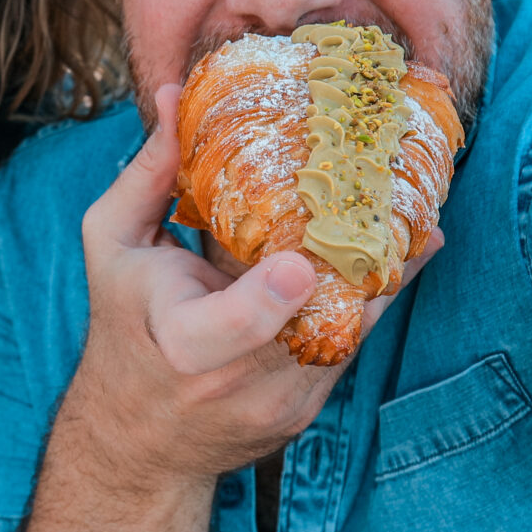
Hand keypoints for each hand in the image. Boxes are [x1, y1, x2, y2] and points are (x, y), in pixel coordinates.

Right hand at [72, 84, 440, 481]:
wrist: (140, 438)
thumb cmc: (122, 324)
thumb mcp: (112, 245)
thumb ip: (148, 174)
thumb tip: (175, 93)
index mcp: (178, 339)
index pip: (223, 332)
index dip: (265, 301)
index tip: (300, 264)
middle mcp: (232, 381)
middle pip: (309, 328)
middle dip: (356, 268)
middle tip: (396, 206)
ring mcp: (277, 402)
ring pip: (346, 338)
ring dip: (384, 279)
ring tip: (419, 221)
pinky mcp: (307, 409)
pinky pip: (350, 347)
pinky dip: (375, 301)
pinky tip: (405, 251)